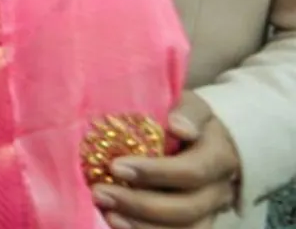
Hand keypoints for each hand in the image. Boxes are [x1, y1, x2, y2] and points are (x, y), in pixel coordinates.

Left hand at [93, 93, 240, 228]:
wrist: (198, 136)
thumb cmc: (183, 116)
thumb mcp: (187, 103)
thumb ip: (186, 111)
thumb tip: (178, 126)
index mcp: (219, 155)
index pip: (193, 170)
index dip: (156, 173)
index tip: (116, 166)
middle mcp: (220, 188)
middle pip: (188, 207)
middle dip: (140, 203)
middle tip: (100, 193)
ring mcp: (209, 210)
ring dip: (142, 225)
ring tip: (107, 213)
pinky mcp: (194, 222)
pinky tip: (117, 222)